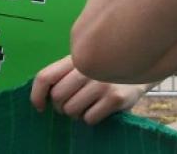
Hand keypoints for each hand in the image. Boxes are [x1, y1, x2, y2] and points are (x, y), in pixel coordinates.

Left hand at [29, 54, 146, 124]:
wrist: (140, 69)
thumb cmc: (104, 69)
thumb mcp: (85, 64)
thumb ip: (63, 74)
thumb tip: (41, 99)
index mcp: (77, 57)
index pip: (45, 77)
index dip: (36, 95)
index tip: (40, 107)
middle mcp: (89, 67)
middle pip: (57, 97)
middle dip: (61, 107)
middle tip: (73, 103)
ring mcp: (103, 82)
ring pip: (71, 110)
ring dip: (77, 113)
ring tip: (89, 104)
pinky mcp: (116, 97)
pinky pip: (89, 118)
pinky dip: (92, 118)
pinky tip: (101, 108)